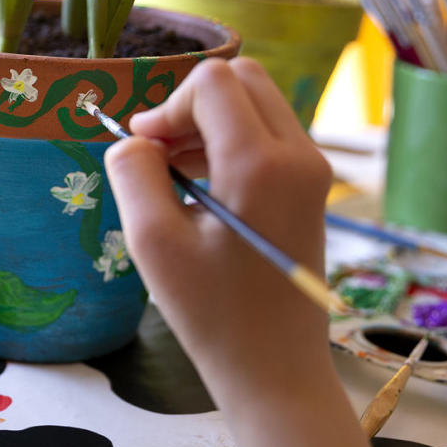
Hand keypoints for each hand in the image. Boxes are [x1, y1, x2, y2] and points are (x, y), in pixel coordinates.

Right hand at [105, 57, 332, 393]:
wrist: (275, 368)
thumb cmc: (211, 313)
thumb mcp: (152, 242)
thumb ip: (133, 172)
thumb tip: (135, 139)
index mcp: (261, 163)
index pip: (211, 82)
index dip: (166, 106)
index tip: (143, 150)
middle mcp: (299, 154)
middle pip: (240, 79)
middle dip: (189, 105)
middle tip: (157, 154)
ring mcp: (312, 170)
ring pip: (255, 103)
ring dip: (208, 124)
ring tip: (173, 176)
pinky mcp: (312, 187)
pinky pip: (268, 134)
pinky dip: (229, 143)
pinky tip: (201, 190)